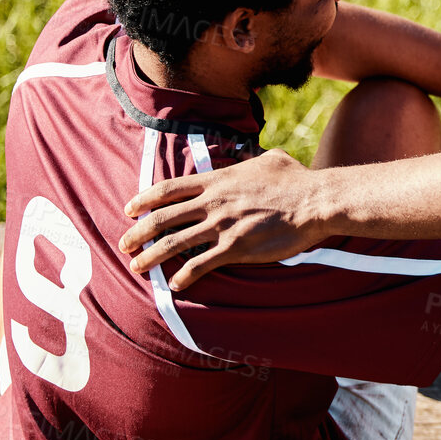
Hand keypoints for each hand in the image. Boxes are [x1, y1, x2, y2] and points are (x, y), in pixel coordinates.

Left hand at [120, 148, 325, 289]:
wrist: (315, 202)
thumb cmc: (297, 180)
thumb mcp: (269, 159)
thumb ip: (250, 159)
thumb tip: (247, 155)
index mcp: (218, 180)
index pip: (170, 189)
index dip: (144, 199)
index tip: (129, 209)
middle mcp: (214, 203)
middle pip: (163, 218)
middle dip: (138, 232)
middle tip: (124, 243)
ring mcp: (223, 226)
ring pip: (174, 243)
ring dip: (151, 256)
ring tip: (137, 266)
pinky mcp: (236, 248)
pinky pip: (201, 264)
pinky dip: (184, 276)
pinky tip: (175, 284)